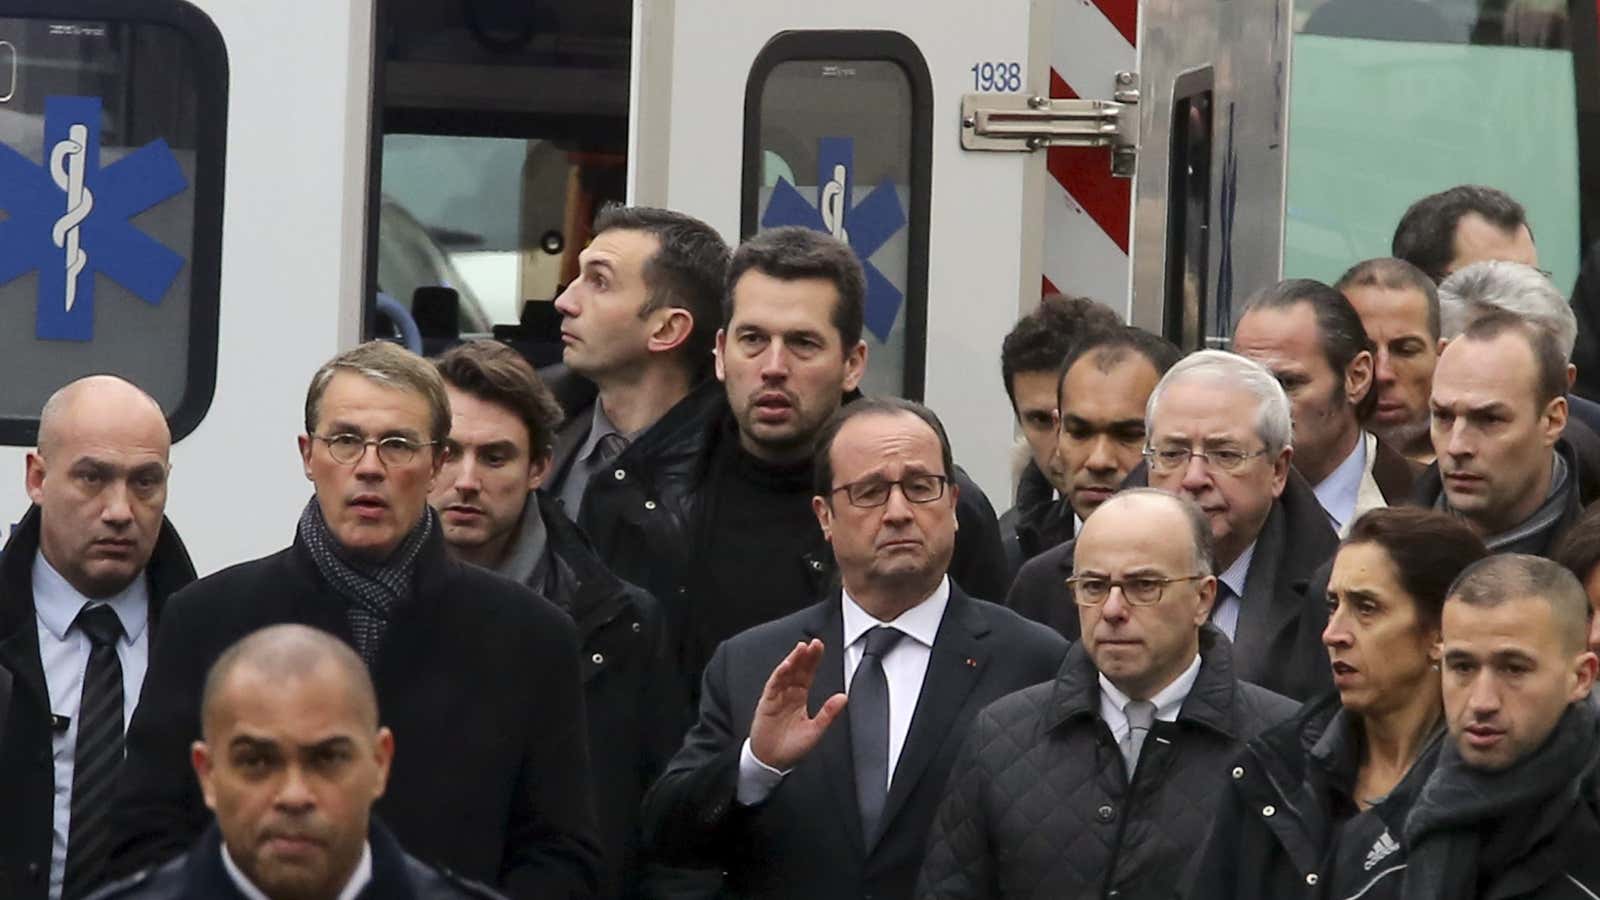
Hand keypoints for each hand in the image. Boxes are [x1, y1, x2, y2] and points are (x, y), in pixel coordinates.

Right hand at [748, 639, 847, 771]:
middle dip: (805, 656)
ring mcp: (777, 697)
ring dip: (793, 660)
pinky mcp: (766, 702)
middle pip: (797, 670)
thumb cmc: (792, 748)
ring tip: (801, 648)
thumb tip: (844, 697)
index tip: (820, 647)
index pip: (808, 674)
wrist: (772, 762)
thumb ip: (828, 713)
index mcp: (800, 698)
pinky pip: (773, 685)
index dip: (813, 661)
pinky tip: (787, 665)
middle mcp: (788, 694)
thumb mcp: (815, 730)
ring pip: (785, 674)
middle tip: (814, 643)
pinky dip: (780, 674)